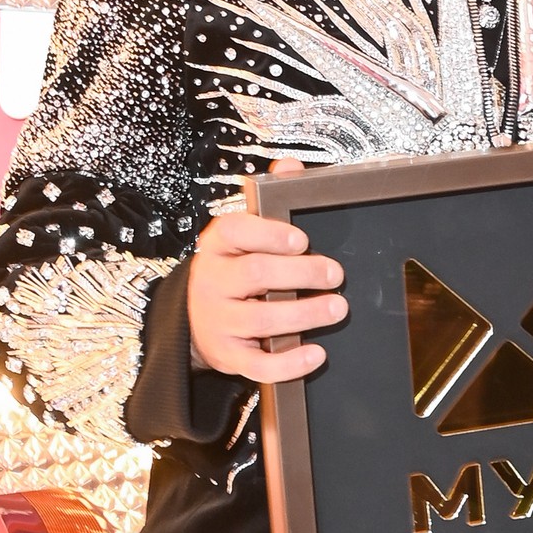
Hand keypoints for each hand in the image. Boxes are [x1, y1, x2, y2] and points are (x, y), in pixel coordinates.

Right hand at [188, 159, 346, 383]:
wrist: (195, 321)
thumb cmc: (232, 271)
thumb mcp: (242, 236)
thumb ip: (268, 201)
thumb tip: (290, 166)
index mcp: (217, 246)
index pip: (235, 232)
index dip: (270, 234)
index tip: (301, 240)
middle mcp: (213, 282)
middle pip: (256, 274)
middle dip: (301, 274)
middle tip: (335, 274)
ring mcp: (218, 322)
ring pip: (261, 320)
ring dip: (304, 314)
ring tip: (337, 308)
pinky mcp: (229, 356)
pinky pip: (259, 366)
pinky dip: (290, 362)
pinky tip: (317, 353)